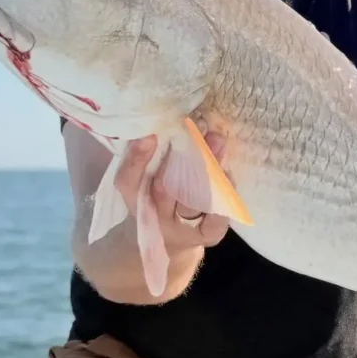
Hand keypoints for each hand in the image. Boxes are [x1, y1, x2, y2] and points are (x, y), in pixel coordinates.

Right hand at [113, 131, 230, 251]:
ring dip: (207, 171)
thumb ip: (158, 153)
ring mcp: (178, 228)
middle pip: (164, 189)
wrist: (170, 239)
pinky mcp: (203, 237)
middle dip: (183, 158)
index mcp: (135, 197)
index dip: (136, 159)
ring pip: (191, 202)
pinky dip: (222, 199)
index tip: (151, 135)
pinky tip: (229, 177)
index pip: (127, 180)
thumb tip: (180, 118)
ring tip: (219, 142)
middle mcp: (153, 215)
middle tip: (198, 129)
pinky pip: (214, 223)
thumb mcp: (148, 177)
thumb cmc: (159, 197)